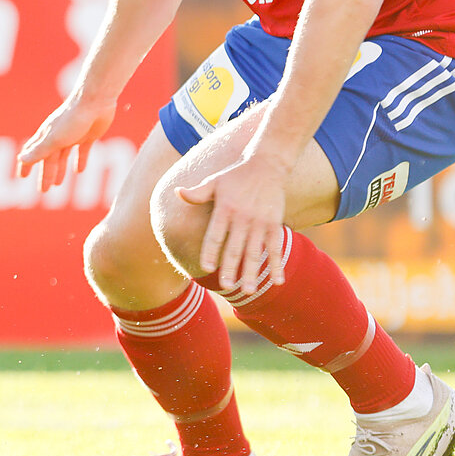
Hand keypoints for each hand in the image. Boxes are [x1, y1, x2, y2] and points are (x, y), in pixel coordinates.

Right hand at [18, 92, 116, 191]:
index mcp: (46, 136)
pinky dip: (80, 161)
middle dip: (45, 174)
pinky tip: (80, 170)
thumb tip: (20, 159)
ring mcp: (73, 135)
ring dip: (60, 170)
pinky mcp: (88, 135)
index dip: (26, 165)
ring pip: (63, 156)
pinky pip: (82, 151)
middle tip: (43, 190)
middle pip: (49, 159)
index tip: (21, 176)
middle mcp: (57, 136)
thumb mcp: (54, 139)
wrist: (95, 101)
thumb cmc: (72, 119)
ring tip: (58, 184)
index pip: (32, 153)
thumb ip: (39, 151)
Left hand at [175, 151, 289, 294]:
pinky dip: (277, 265)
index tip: (206, 267)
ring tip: (247, 291)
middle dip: (230, 268)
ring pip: (255, 252)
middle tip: (226, 286)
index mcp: (225, 209)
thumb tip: (177, 193)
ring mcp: (260, 222)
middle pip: (235, 248)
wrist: (266, 164)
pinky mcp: (275, 224)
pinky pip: (276, 248)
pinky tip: (277, 281)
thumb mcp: (214, 181)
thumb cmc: (235, 175)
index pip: (215, 235)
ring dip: (251, 272)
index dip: (210, 251)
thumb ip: (197, 193)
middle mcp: (243, 218)